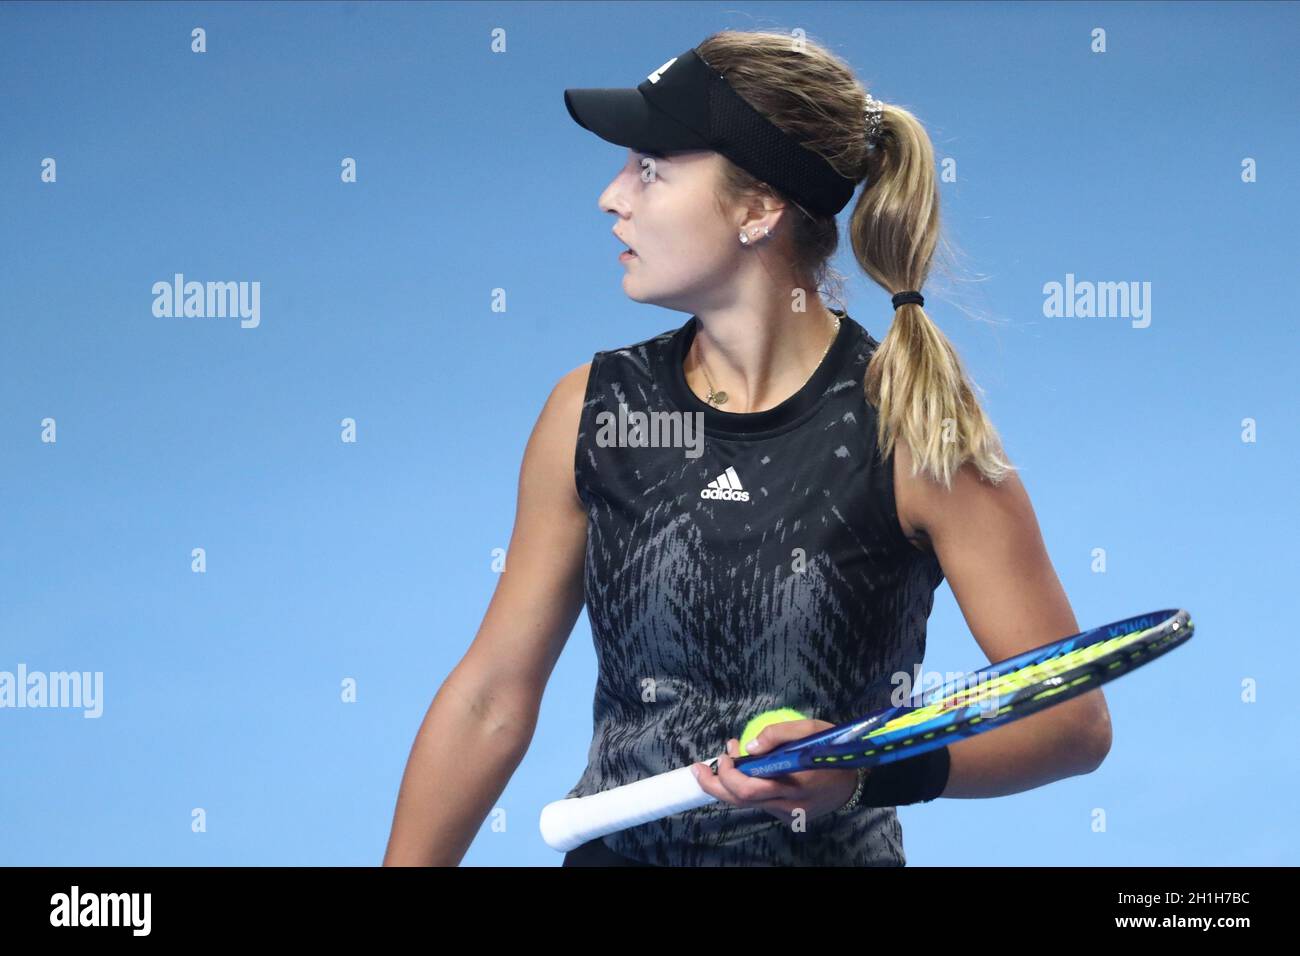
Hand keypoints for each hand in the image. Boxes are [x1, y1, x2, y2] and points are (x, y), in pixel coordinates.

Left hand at [690, 718, 858, 822]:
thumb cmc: (833, 750)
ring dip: (729, 784)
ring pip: (748, 804)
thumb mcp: (812, 729)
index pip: (750, 789)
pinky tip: (745, 772)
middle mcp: (788, 804)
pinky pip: (760, 804)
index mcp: (794, 783)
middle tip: (698, 769)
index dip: (729, 774)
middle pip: (740, 802)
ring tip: (723, 762)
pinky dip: (746, 789)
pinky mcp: (788, 817)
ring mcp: (787, 814)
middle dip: (713, 785)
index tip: (726, 752)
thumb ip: (779, 733)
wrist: (857, 781)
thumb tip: (749, 745)